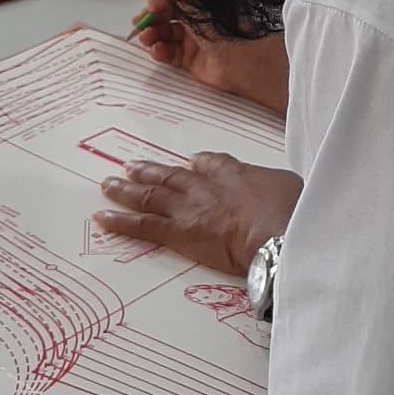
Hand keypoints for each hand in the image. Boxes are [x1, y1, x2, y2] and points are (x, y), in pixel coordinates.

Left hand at [96, 154, 301, 274]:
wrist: (279, 232)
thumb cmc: (291, 211)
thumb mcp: (289, 186)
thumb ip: (275, 185)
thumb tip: (280, 189)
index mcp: (234, 173)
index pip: (211, 163)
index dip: (200, 163)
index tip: (192, 162)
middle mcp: (206, 186)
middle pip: (173, 174)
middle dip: (151, 169)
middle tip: (132, 165)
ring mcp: (190, 208)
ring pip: (151, 194)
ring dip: (128, 189)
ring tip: (109, 184)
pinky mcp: (180, 232)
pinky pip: (143, 225)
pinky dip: (120, 221)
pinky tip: (103, 217)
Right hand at [133, 0, 288, 116]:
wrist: (244, 61)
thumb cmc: (228, 29)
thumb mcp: (193, 1)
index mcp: (202, 1)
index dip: (157, 0)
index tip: (150, 5)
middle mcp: (200, 19)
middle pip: (165, 16)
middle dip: (150, 19)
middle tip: (141, 23)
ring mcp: (196, 40)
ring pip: (164, 36)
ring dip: (152, 36)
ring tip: (147, 37)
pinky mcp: (193, 61)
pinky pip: (169, 54)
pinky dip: (159, 51)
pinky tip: (157, 50)